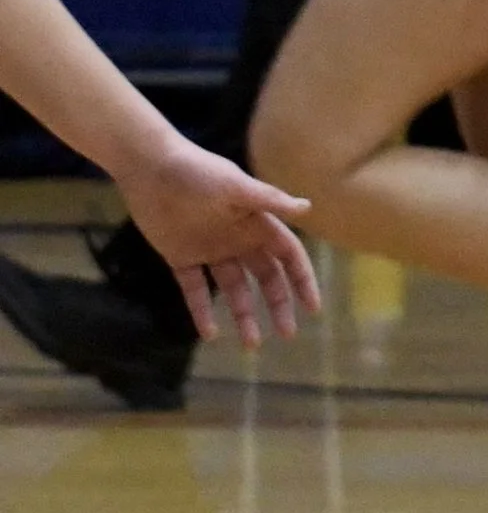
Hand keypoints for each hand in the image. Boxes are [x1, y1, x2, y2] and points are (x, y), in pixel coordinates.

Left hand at [118, 135, 319, 348]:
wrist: (151, 168)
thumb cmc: (198, 172)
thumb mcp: (236, 187)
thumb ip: (270, 200)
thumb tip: (308, 209)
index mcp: (258, 223)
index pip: (288, 257)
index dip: (302, 281)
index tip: (312, 309)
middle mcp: (239, 240)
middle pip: (266, 279)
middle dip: (279, 306)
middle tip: (287, 335)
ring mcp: (211, 250)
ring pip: (234, 290)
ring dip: (244, 315)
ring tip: (251, 344)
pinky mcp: (182, 257)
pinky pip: (195, 289)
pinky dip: (201, 311)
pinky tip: (210, 333)